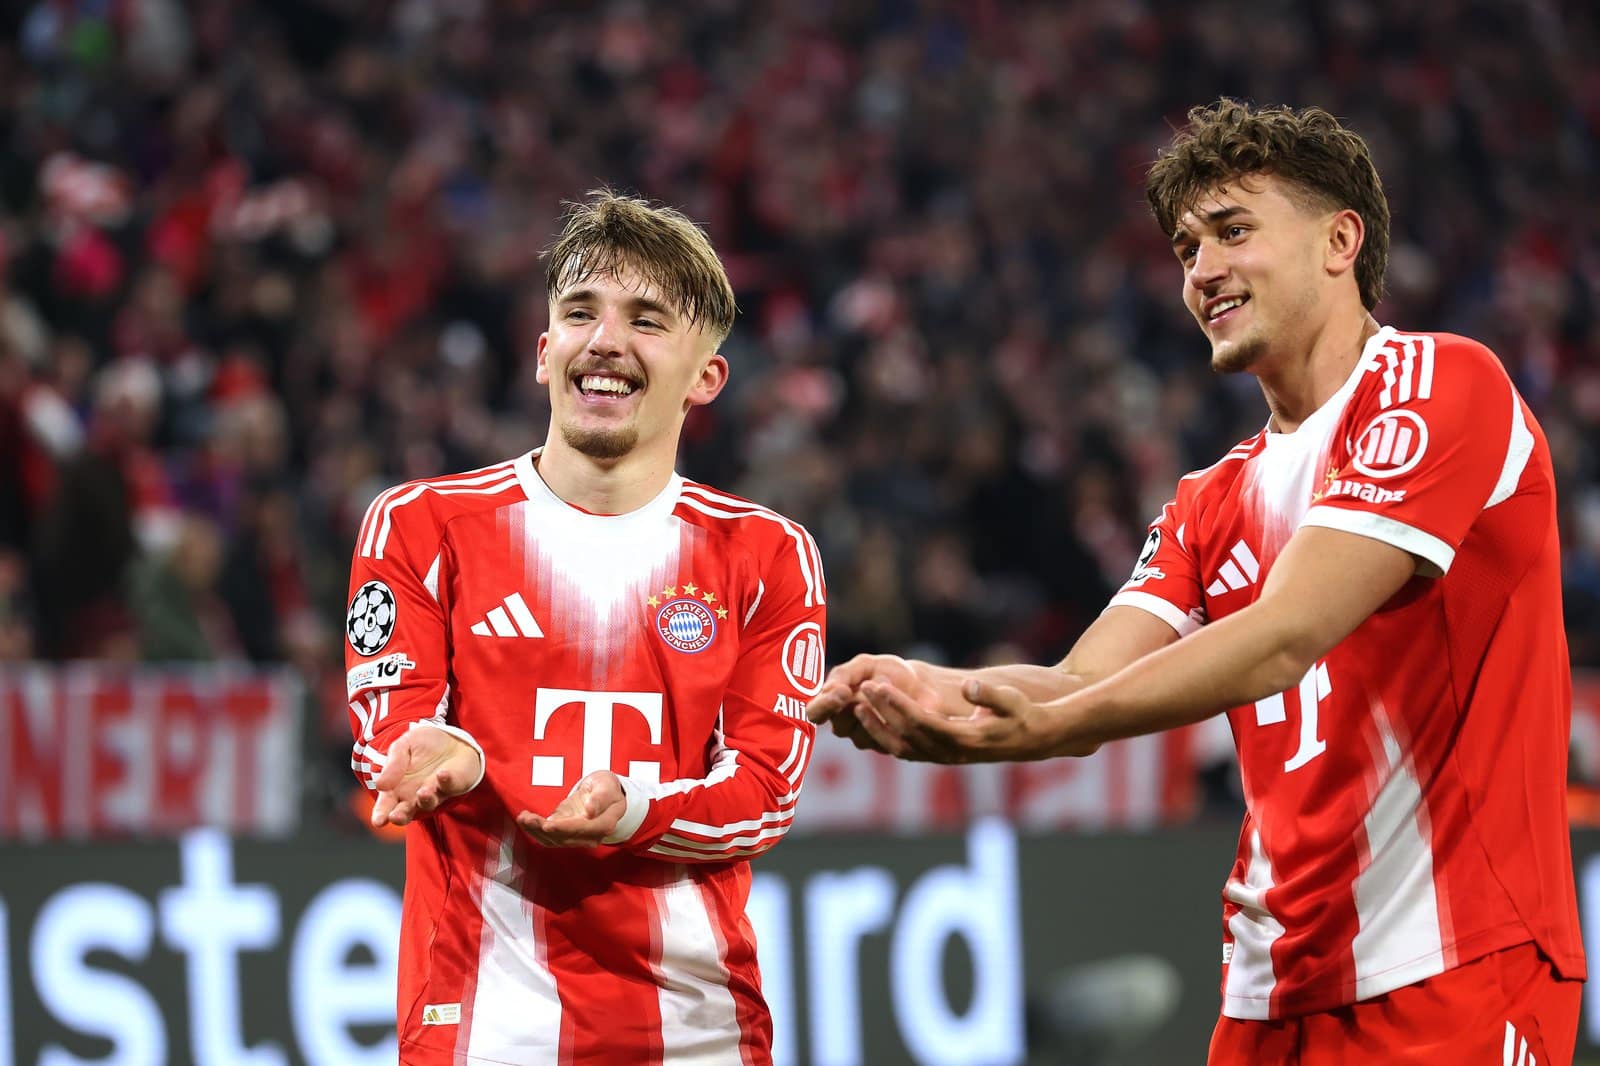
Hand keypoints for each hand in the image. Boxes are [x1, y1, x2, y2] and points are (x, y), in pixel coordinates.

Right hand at [371, 727, 481, 826]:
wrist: (450, 736)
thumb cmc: (422, 745)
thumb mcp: (402, 746)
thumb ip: (392, 764)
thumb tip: (380, 785)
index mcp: (397, 789)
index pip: (385, 806)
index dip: (381, 815)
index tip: (378, 821)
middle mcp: (414, 796)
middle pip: (405, 813)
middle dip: (400, 816)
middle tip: (395, 816)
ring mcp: (435, 794)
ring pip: (429, 803)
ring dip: (425, 799)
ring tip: (422, 792)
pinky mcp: (454, 786)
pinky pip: (450, 786)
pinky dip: (446, 781)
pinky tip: (442, 774)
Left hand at [517, 771, 626, 847]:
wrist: (604, 793)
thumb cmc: (607, 787)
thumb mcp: (607, 785)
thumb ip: (601, 798)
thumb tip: (590, 811)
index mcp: (604, 823)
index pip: (583, 829)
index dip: (564, 828)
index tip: (548, 824)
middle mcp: (591, 835)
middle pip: (565, 837)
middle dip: (544, 829)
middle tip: (528, 819)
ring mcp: (577, 837)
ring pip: (554, 839)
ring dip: (535, 830)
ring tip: (523, 818)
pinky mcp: (565, 834)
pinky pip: (549, 836)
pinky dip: (535, 830)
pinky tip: (525, 820)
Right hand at [806, 654, 938, 751]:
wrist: (921, 685)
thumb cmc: (888, 673)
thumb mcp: (865, 665)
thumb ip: (844, 674)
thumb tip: (828, 689)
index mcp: (832, 704)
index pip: (816, 713)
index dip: (824, 705)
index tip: (842, 691)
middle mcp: (844, 724)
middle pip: (837, 726)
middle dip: (849, 710)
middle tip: (856, 692)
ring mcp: (864, 738)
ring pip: (861, 735)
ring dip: (873, 713)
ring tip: (885, 692)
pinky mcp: (886, 747)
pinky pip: (884, 740)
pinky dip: (891, 721)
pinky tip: (900, 706)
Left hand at [851, 676, 1075, 763]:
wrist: (1032, 739)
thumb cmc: (1022, 715)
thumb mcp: (1012, 701)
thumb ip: (989, 695)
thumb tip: (969, 686)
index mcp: (965, 740)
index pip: (922, 721)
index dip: (897, 704)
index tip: (878, 685)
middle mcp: (951, 753)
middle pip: (906, 734)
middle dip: (881, 711)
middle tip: (860, 689)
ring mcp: (944, 758)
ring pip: (902, 747)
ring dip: (878, 727)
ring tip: (858, 704)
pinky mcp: (940, 756)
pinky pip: (907, 750)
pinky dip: (886, 737)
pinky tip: (872, 719)